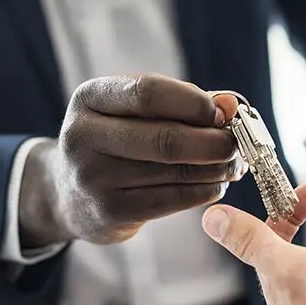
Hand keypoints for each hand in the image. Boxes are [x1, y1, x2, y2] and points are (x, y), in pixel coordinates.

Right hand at [19, 74, 243, 246]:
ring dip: (215, 168)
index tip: (223, 113)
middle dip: (214, 142)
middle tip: (237, 145)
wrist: (68, 193)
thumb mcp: (134, 112)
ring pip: (174, 171)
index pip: (149, 92)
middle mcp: (83, 136)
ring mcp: (94, 178)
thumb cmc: (116, 142)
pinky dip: (204, 191)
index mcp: (90, 98)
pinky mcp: (110, 212)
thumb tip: (229, 105)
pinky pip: (172, 199)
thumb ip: (180, 103)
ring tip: (232, 165)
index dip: (194, 103)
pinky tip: (216, 184)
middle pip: (166, 138)